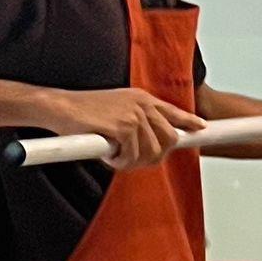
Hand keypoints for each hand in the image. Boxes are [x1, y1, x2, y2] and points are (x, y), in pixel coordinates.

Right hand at [36, 87, 204, 169]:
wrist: (60, 107)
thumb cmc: (84, 112)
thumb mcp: (117, 108)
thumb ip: (136, 120)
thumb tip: (151, 142)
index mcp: (142, 98)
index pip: (173, 111)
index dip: (189, 122)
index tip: (201, 128)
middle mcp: (142, 104)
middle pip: (169, 139)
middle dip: (155, 156)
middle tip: (134, 161)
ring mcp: (133, 115)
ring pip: (151, 152)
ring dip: (134, 162)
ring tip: (116, 158)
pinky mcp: (122, 128)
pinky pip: (133, 156)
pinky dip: (120, 162)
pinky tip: (108, 156)